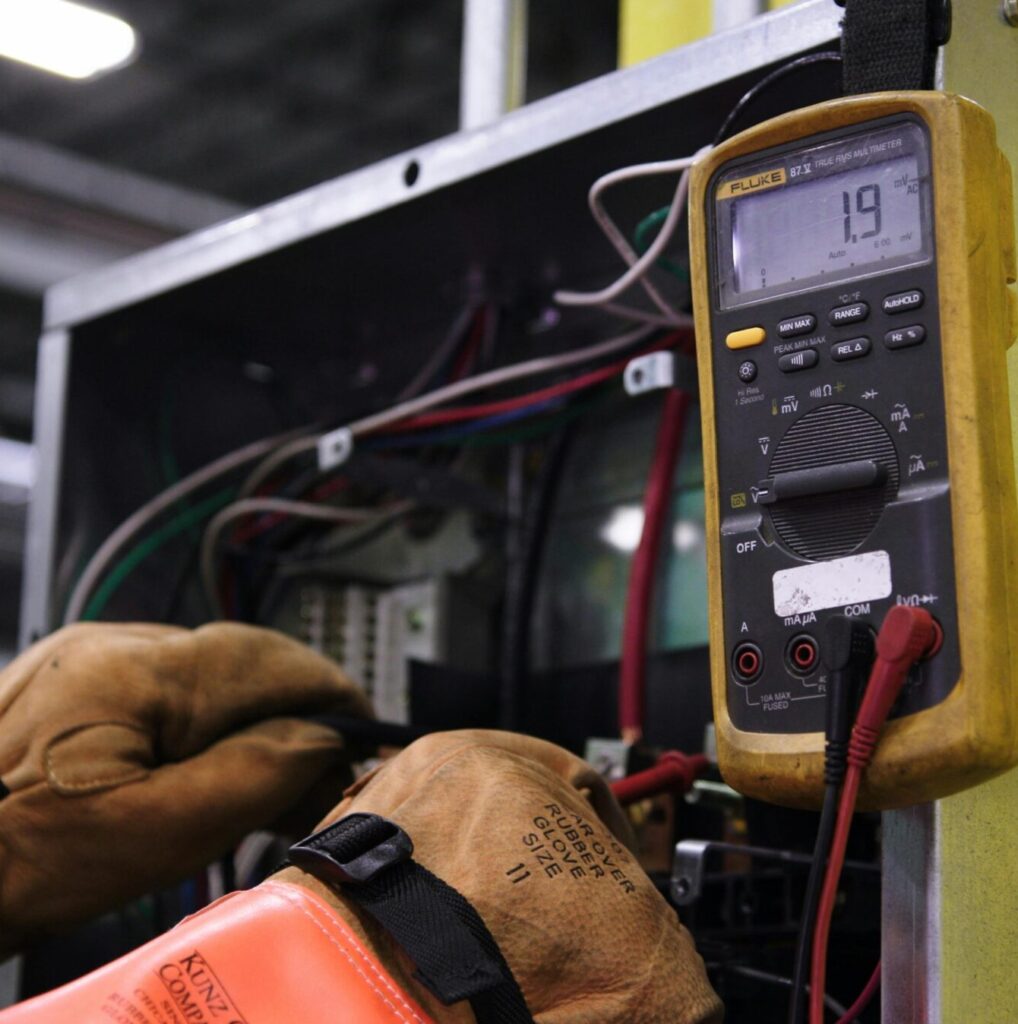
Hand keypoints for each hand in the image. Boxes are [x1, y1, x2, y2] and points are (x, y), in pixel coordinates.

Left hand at [0, 621, 371, 954]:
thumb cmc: (13, 865)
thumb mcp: (153, 835)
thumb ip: (250, 776)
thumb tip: (321, 739)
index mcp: (128, 671)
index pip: (260, 660)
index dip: (323, 690)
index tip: (362, 725)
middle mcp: (108, 644)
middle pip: (235, 665)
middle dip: (291, 712)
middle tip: (327, 769)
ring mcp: (84, 659)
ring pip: (204, 677)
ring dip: (250, 721)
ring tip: (277, 782)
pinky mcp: (70, 683)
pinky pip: (163, 689)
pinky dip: (204, 725)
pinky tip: (218, 770)